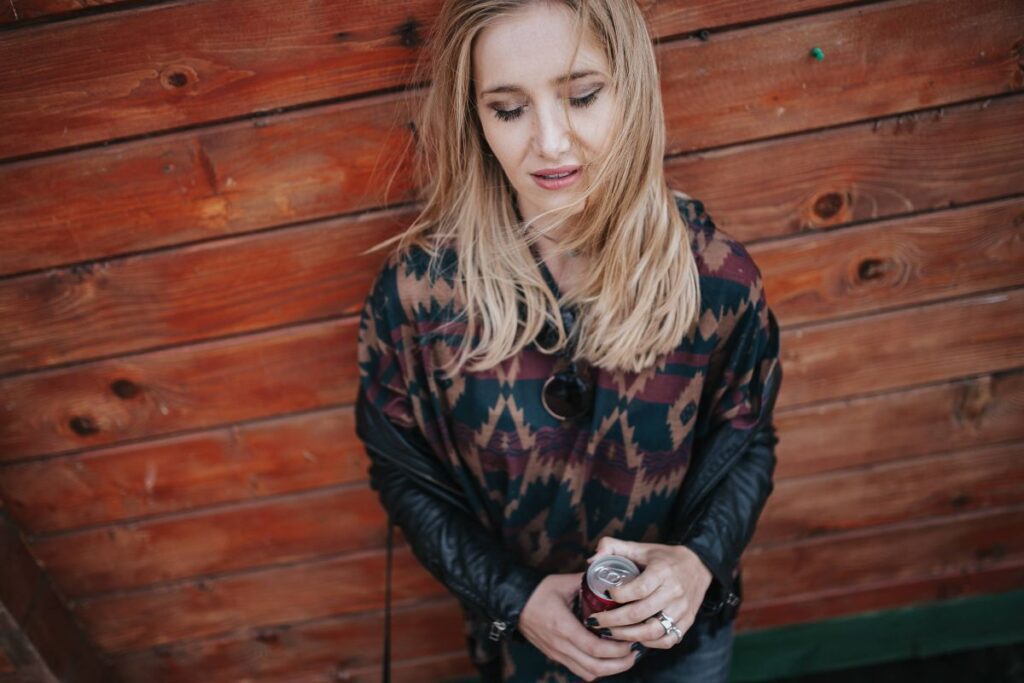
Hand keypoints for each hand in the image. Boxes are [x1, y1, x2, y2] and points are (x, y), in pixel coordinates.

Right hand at [518, 572, 637, 680]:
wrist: (514, 602)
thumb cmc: (538, 591)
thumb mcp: (563, 583)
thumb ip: (587, 582)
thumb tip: (608, 577)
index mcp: (563, 627)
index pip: (595, 648)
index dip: (617, 649)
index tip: (631, 640)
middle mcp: (560, 645)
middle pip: (595, 667)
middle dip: (620, 664)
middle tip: (634, 652)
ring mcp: (557, 653)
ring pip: (588, 673)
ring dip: (610, 669)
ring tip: (625, 657)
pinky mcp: (556, 656)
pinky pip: (580, 670)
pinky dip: (597, 668)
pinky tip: (607, 657)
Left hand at [585, 538, 712, 649]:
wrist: (699, 565)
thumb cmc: (663, 557)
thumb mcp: (640, 547)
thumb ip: (612, 547)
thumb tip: (590, 560)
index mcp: (662, 571)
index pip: (639, 589)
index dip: (619, 595)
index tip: (604, 593)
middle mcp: (674, 592)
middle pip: (640, 613)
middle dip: (613, 621)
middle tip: (595, 621)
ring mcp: (682, 609)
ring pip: (653, 631)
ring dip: (627, 635)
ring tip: (609, 633)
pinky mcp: (688, 622)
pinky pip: (667, 640)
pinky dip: (649, 643)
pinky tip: (633, 638)